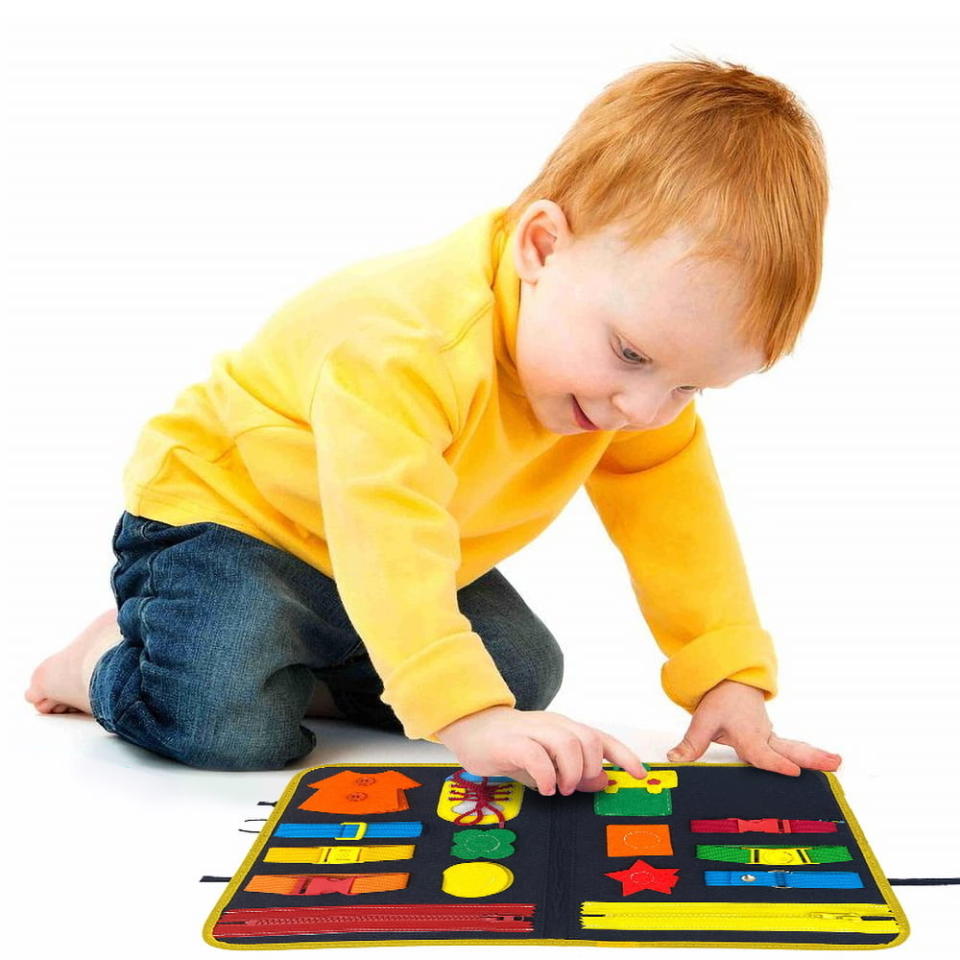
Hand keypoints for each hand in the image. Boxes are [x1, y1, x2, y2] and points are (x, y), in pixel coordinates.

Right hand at [434, 705, 647, 795]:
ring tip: (560, 788)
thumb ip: (575, 771)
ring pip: (568, 743)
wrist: (472, 727)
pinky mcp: (511, 742)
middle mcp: (552, 725)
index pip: (602, 738)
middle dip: (590, 768)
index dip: (624, 756)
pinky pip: (536, 754)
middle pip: (588, 739)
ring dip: (571, 772)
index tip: (639, 775)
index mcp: (564, 728)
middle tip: (575, 787)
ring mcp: (532, 730)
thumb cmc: (512, 747)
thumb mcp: (548, 762)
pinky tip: (545, 787)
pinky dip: (547, 775)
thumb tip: (604, 782)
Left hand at [666, 679, 841, 776]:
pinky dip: (808, 755)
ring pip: (795, 747)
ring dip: (816, 755)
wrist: (729, 681)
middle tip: (834, 764)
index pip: (762, 754)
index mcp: (748, 736)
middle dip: (811, 758)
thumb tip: (675, 761)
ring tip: (837, 762)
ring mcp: (770, 737)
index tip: (792, 771)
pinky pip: (791, 748)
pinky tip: (823, 765)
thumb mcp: (702, 720)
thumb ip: (691, 744)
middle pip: (789, 749)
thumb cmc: (719, 700)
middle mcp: (763, 737)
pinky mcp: (772, 738)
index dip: (775, 764)